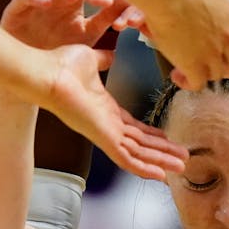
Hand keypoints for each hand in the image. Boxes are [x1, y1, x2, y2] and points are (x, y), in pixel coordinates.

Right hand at [0, 0, 128, 49]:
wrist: (32, 74)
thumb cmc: (57, 52)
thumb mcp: (87, 37)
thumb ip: (105, 22)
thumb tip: (126, 9)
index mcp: (71, 0)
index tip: (108, 3)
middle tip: (98, 1)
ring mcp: (34, 1)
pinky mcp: (16, 10)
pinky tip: (47, 4)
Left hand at [33, 42, 185, 179]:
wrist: (46, 73)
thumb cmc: (61, 66)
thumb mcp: (90, 60)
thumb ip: (104, 60)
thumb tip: (111, 53)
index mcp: (105, 109)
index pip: (133, 127)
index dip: (152, 134)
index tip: (167, 138)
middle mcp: (107, 125)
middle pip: (140, 143)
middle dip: (162, 151)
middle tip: (182, 158)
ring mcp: (105, 133)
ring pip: (138, 153)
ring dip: (160, 161)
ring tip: (181, 166)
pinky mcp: (103, 138)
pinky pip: (126, 158)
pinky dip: (144, 168)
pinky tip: (161, 175)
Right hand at [148, 0, 228, 89]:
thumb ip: (210, 4)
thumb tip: (200, 5)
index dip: (223, 43)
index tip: (212, 43)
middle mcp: (228, 38)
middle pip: (228, 59)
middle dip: (215, 60)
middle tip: (199, 59)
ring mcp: (214, 54)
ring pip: (215, 73)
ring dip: (202, 73)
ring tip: (187, 70)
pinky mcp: (198, 67)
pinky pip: (197, 83)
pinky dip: (188, 82)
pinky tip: (178, 76)